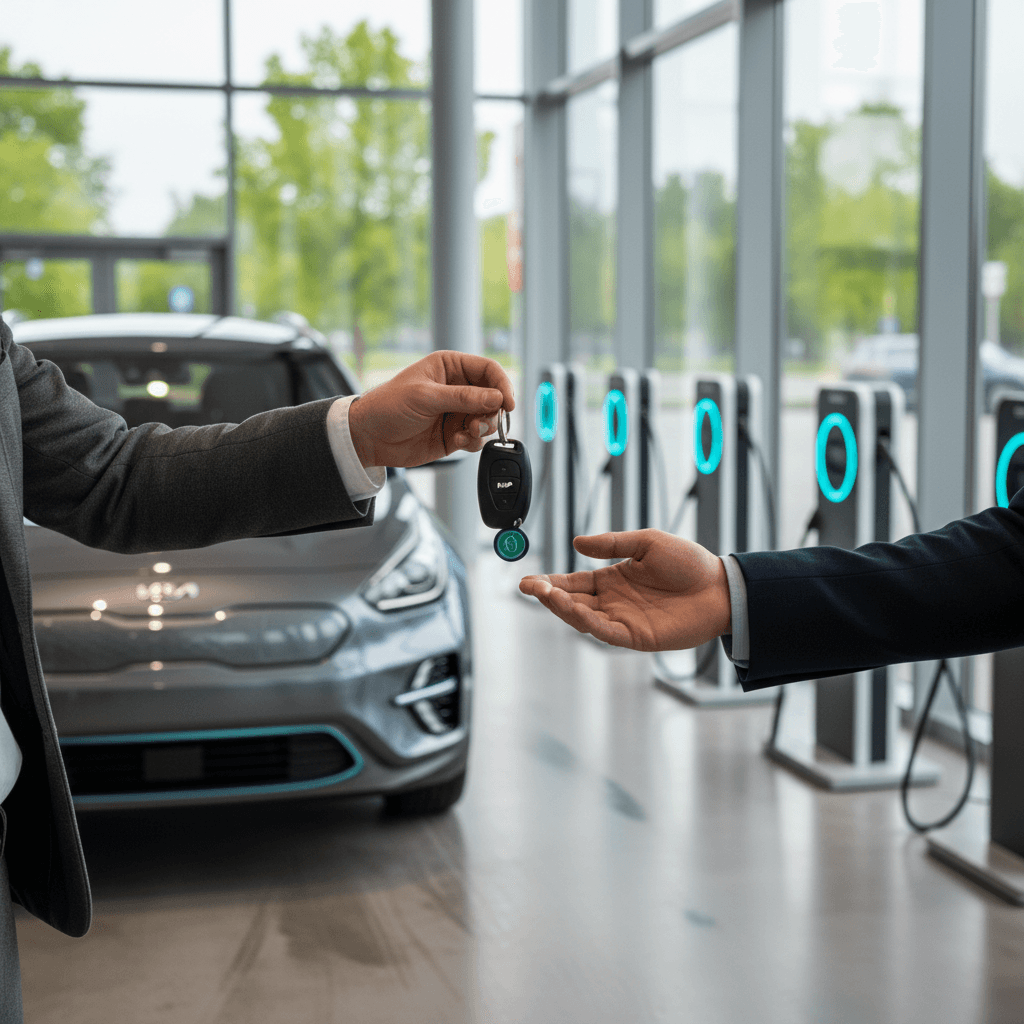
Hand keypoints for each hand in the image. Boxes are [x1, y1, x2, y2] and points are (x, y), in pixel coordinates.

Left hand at [348, 351, 514, 467]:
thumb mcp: (425, 397)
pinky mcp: (455, 434)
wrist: (369, 438)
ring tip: (466, 433)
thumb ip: (463, 398)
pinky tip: (457, 441)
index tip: (507, 403)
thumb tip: (496, 398)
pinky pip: (477, 438)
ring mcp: (457, 412)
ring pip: (488, 419)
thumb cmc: (388, 406)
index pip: (488, 370)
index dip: (502, 385)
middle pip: (493, 397)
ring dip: (483, 428)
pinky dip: (473, 442)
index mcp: (450, 367)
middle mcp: (457, 388)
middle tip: (479, 423)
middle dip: (492, 412)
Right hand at [519, 530, 730, 650]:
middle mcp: (613, 602)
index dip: (549, 582)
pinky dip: (586, 623)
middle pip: (571, 602)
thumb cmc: (688, 563)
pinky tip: (572, 610)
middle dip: (547, 596)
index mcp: (612, 580)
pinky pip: (605, 632)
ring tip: (544, 595)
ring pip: (583, 618)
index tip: (527, 580)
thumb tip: (578, 543)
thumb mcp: (647, 542)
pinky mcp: (636, 636)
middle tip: (527, 586)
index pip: (573, 583)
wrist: (721, 587)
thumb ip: (612, 544)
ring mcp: (623, 620)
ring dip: (561, 608)